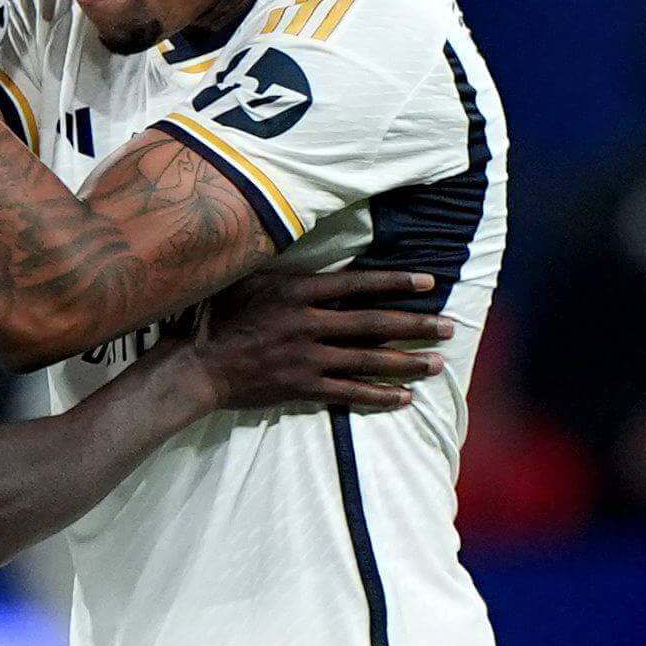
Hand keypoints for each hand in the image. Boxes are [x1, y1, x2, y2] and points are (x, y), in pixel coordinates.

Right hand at [184, 269, 447, 414]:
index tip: (428, 285)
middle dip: (416, 326)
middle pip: (374, 324)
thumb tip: (305, 248)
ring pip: (368, 360)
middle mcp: (308, 323)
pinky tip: (403, 397)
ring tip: (437, 363)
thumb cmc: (215, 316)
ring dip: (406, 362)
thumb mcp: (247, 279)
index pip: (359, 284)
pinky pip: (348, 393)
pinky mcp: (301, 387)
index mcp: (298, 292)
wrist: (196, 365)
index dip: (396, 284)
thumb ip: (282, 268)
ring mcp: (307, 358)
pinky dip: (377, 396)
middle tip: (450, 328)